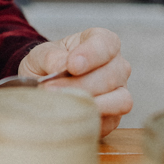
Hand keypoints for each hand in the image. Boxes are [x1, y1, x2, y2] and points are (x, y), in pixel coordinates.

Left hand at [16, 28, 131, 137]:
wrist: (42, 85)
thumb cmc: (47, 64)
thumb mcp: (42, 54)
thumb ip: (51, 57)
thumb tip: (61, 68)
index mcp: (102, 42)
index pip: (106, 44)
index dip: (91, 55)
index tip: (72, 65)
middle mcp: (117, 65)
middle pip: (111, 75)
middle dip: (80, 84)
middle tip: (51, 90)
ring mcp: (120, 91)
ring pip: (120, 100)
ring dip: (91, 104)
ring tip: (63, 104)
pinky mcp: (115, 117)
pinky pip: (112, 122)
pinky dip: (91, 120)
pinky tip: (70, 117)